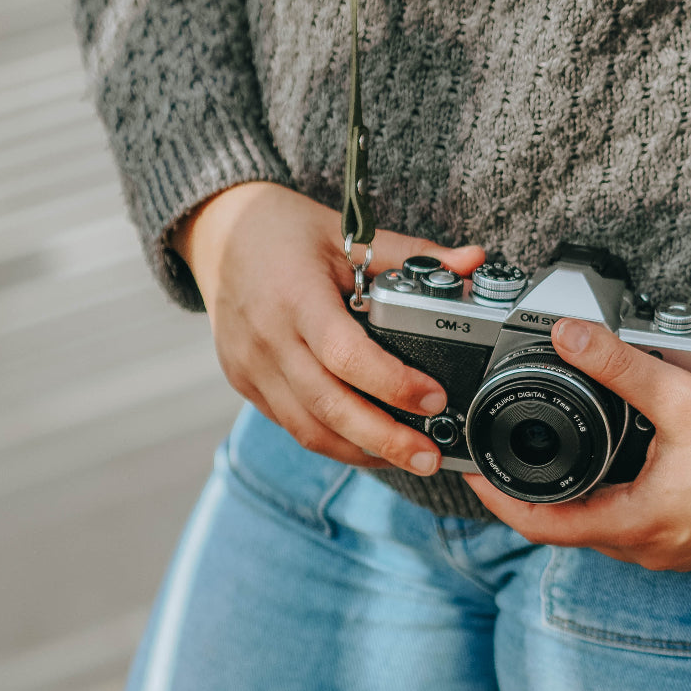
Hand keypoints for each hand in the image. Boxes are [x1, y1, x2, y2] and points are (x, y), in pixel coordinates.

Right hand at [173, 181, 484, 474]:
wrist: (217, 234)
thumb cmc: (286, 232)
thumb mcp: (350, 234)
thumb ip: (413, 254)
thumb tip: (473, 262)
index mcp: (296, 296)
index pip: (345, 353)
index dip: (391, 382)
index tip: (435, 398)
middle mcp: (268, 338)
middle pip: (327, 406)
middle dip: (383, 438)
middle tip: (431, 457)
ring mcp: (251, 366)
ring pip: (307, 428)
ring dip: (361, 451)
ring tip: (410, 459)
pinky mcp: (245, 383)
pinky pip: (292, 425)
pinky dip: (334, 441)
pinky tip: (372, 446)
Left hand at [465, 318, 690, 570]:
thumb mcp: (679, 398)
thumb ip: (617, 364)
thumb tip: (566, 334)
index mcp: (639, 525)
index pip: (543, 526)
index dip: (499, 500)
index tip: (473, 473)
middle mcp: (652, 548)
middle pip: (569, 529)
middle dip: (534, 496)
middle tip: (507, 457)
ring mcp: (675, 548)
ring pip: (603, 528)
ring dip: (577, 498)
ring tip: (554, 455)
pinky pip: (634, 526)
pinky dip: (612, 499)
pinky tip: (617, 467)